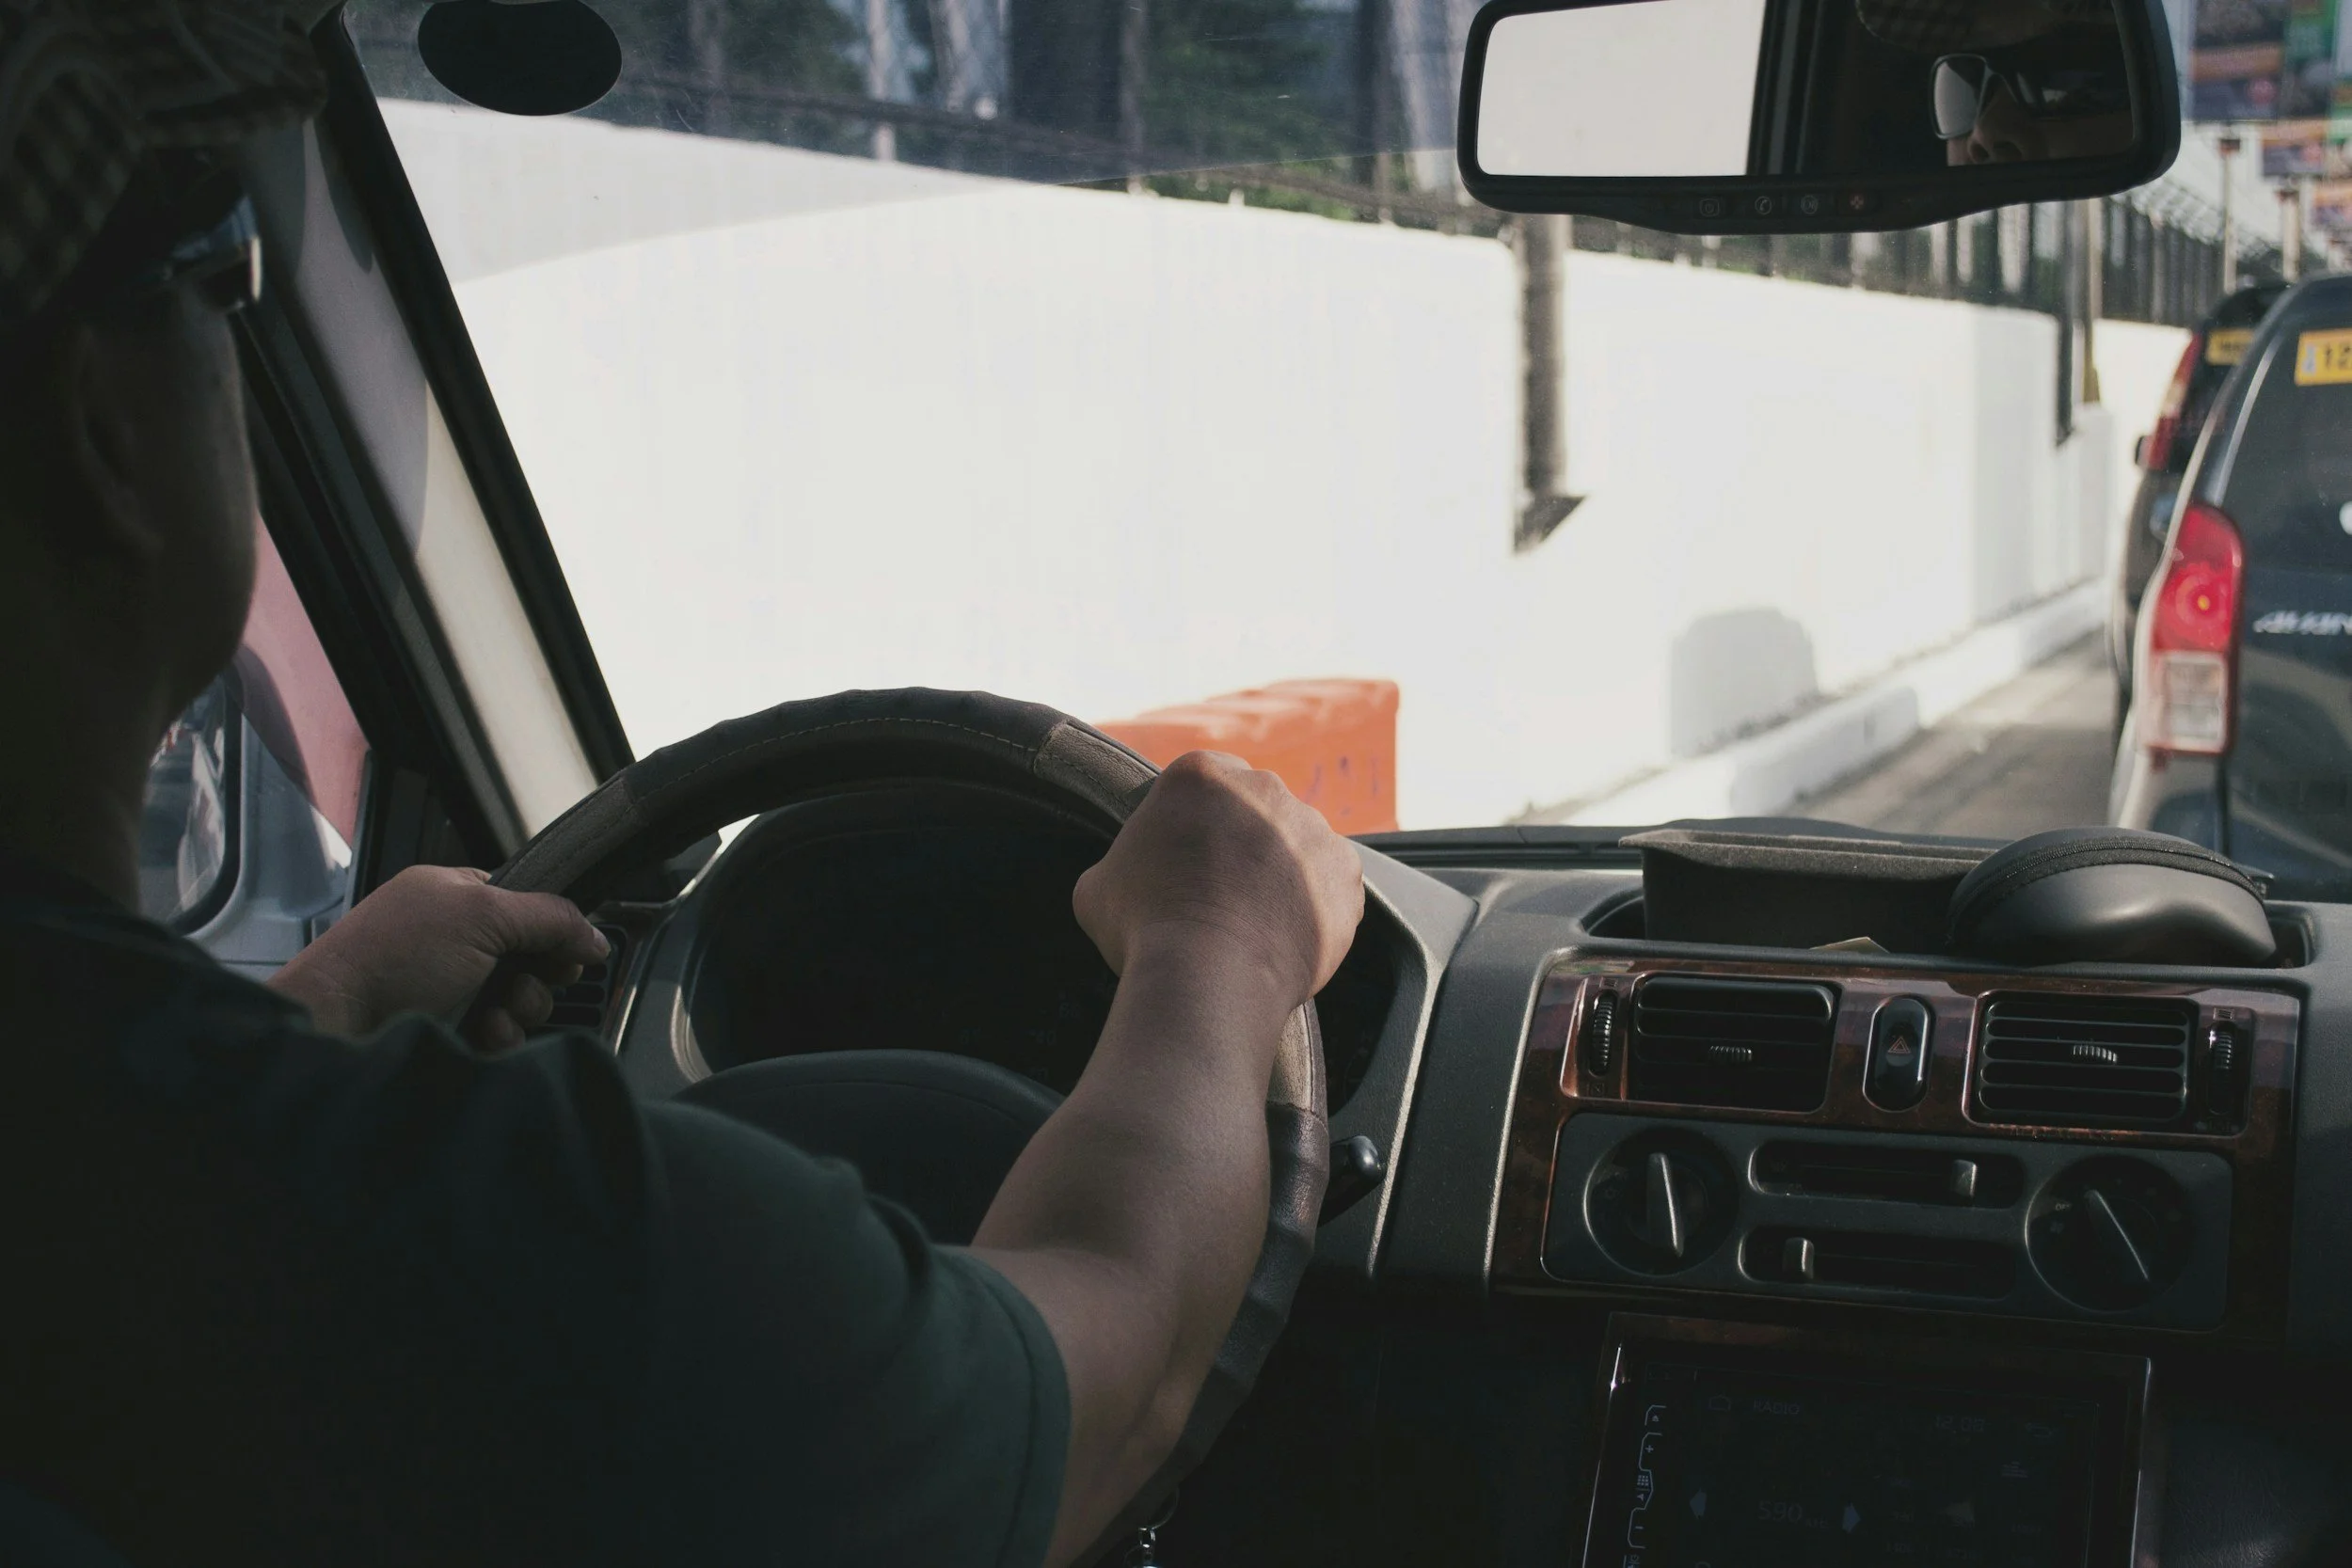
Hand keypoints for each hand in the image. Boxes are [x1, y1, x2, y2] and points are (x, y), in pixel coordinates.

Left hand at [268, 865, 607, 1048]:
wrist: (335, 1022)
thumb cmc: (389, 957)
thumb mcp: (482, 914)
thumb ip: (549, 917)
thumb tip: (594, 936)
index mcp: (454, 894)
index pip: (527, 904)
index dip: (552, 929)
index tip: (565, 949)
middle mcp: (452, 938)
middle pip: (531, 955)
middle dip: (537, 976)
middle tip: (519, 983)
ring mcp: (448, 985)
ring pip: (519, 998)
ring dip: (520, 1009)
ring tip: (495, 1014)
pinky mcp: (445, 1027)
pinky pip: (498, 1032)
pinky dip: (500, 1036)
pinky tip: (483, 1035)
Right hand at [1073, 750, 1363, 1006]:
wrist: (1207, 978)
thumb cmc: (1144, 928)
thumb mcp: (1097, 886)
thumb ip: (1119, 862)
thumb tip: (1121, 876)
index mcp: (1201, 774)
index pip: (1205, 782)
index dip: (1197, 821)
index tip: (1189, 855)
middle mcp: (1264, 787)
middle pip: (1255, 807)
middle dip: (1243, 841)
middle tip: (1219, 891)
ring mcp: (1312, 827)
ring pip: (1296, 844)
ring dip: (1281, 872)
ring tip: (1253, 921)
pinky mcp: (1345, 872)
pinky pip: (1330, 884)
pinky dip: (1313, 905)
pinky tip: (1283, 934)